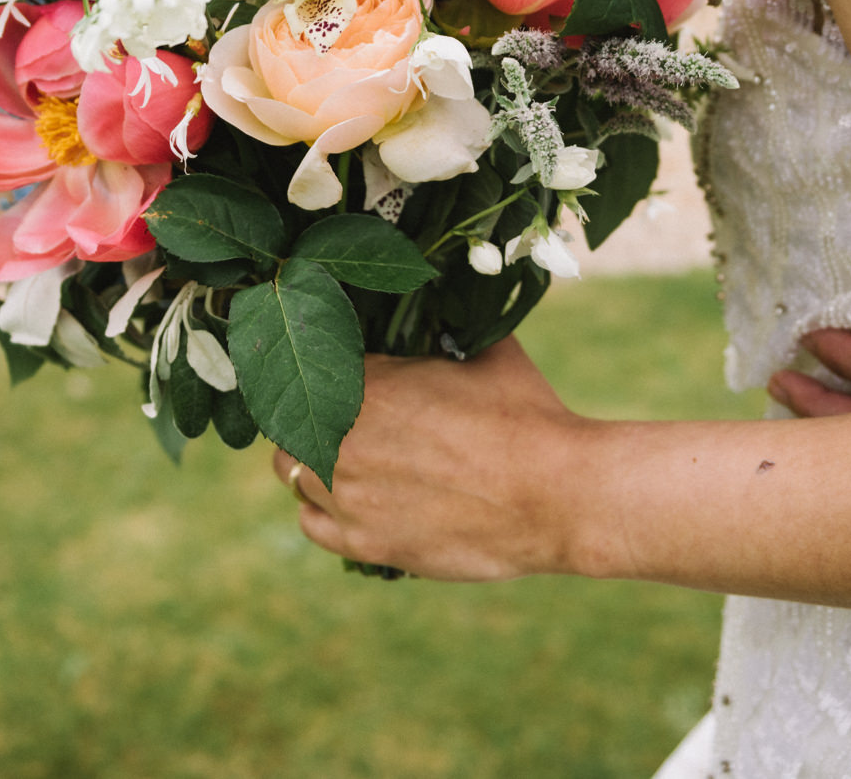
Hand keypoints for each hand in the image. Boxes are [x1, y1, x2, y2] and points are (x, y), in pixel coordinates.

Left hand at [272, 338, 589, 580]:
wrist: (558, 495)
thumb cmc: (527, 417)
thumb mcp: (486, 353)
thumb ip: (447, 332)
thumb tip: (442, 308)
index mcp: (366, 384)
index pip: (320, 367)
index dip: (337, 371)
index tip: (356, 379)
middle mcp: (343, 440)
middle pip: (292, 419)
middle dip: (315, 414)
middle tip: (351, 418)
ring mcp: (350, 496)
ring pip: (294, 473)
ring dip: (316, 462)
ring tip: (353, 460)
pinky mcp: (366, 543)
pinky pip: (311, 525)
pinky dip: (324, 511)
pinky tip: (353, 501)